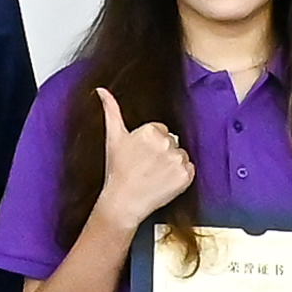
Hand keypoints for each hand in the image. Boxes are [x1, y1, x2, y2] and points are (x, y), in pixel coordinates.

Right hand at [90, 88, 193, 230]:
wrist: (123, 201)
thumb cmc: (116, 170)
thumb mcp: (113, 137)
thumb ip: (110, 110)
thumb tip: (101, 90)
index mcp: (151, 131)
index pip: (160, 130)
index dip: (149, 144)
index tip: (140, 156)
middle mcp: (166, 142)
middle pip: (171, 141)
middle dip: (161, 152)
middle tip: (145, 166)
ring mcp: (177, 160)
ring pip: (181, 155)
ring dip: (171, 164)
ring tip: (154, 175)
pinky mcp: (186, 176)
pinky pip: (189, 170)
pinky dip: (180, 176)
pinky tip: (164, 182)